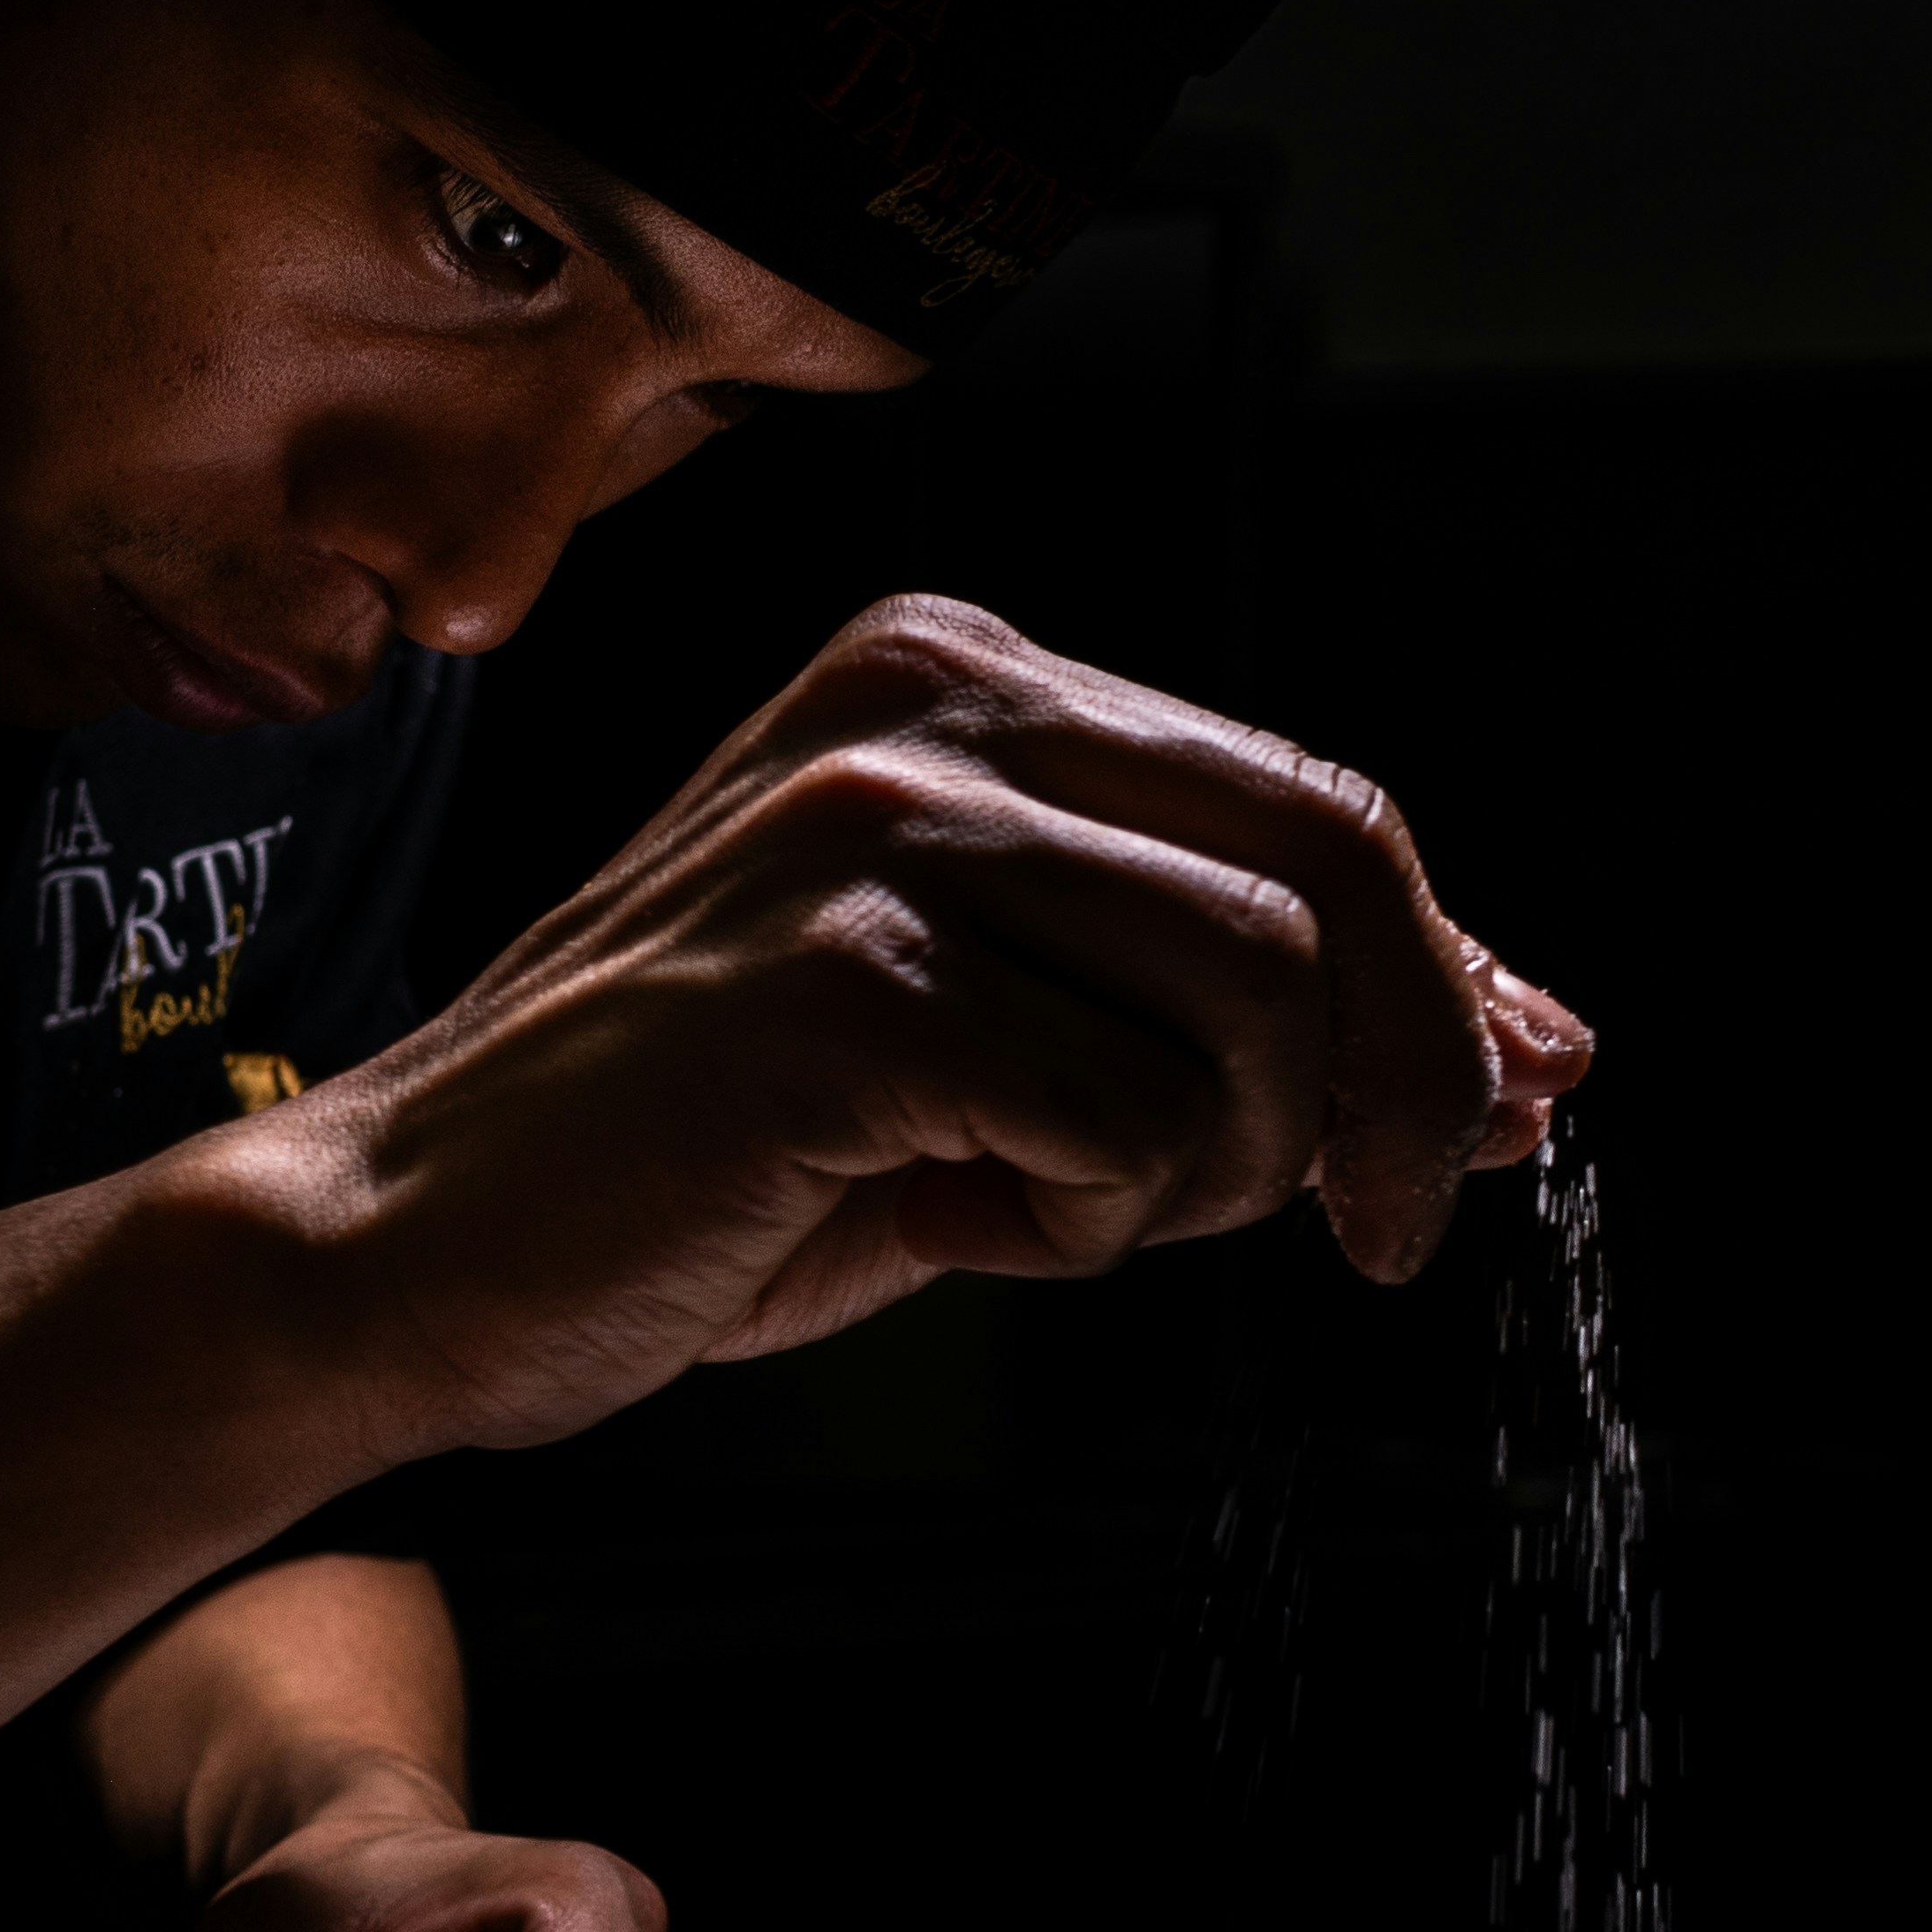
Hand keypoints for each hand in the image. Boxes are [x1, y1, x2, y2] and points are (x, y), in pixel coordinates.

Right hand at [253, 595, 1592, 1463]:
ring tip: (1052, 1210)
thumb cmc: (691, 1162)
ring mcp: (877, 827)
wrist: (406, 1253)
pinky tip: (944, 1219)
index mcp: (952, 678)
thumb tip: (1524, 1054)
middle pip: (1332, 868)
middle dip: (1410, 1078)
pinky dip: (1084, 1225)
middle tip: (1388, 1233)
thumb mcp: (991, 1053)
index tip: (1516, 1101)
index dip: (1451, 971)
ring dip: (1216, 1172)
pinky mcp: (845, 977)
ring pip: (1256, 1002)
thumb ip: (1219, 1021)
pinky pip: (1126, 1123)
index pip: (1309, 802)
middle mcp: (924, 705)